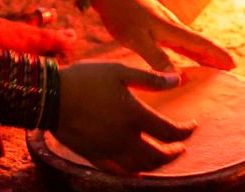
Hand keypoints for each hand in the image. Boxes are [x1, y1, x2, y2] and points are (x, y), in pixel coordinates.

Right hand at [56, 62, 195, 173]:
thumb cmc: (86, 78)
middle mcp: (125, 138)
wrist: (51, 95)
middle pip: (158, 156)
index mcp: (134, 115)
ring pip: (141, 168)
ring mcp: (109, 150)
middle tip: (181, 146)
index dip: (186, 131)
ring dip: (157, 165)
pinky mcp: (94, 156)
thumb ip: (151, 79)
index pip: (170, 131)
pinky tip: (137, 169)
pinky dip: (133, 173)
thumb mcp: (120, 71)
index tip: (193, 126)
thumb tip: (178, 79)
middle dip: (174, 152)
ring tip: (163, 156)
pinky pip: (119, 172)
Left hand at [88, 0, 234, 71]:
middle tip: (230, 70)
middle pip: (199, 43)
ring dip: (202, 54)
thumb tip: (177, 77)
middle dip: (215, 56)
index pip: (201, 44)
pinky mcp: (154, 23)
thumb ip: (156, 58)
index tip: (234, 66)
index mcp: (171, 29)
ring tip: (212, 67)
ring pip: (188, 42)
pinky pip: (177, 40)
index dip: (218, 55)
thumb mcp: (136, 39)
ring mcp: (164, 23)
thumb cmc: (121, 13)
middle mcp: (172, 25)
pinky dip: (187, 50)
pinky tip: (184, 56)